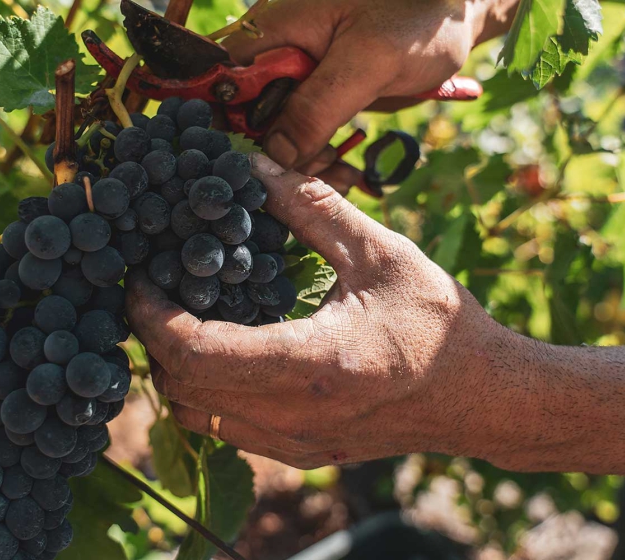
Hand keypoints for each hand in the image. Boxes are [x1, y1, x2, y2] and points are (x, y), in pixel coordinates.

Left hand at [125, 154, 521, 468]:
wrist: (484, 397)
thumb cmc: (440, 324)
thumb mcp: (380, 252)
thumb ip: (312, 207)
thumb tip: (251, 167)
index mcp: (313, 364)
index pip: (193, 351)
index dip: (150, 314)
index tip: (141, 276)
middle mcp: (293, 416)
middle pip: (180, 388)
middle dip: (153, 337)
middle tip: (156, 288)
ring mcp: (294, 444)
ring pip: (195, 416)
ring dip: (174, 369)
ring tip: (184, 316)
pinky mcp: (299, 454)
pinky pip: (224, 429)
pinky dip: (205, 392)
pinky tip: (224, 350)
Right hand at [222, 0, 515, 190]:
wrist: (460, 12)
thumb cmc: (417, 18)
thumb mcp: (369, 61)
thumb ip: (317, 107)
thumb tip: (274, 156)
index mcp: (271, 31)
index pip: (218, 83)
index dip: (223, 126)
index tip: (252, 165)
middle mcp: (274, 53)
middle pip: (243, 117)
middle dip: (270, 154)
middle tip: (312, 174)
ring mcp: (296, 77)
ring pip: (272, 134)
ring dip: (299, 162)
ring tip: (339, 174)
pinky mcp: (319, 96)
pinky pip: (301, 135)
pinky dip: (318, 157)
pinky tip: (343, 169)